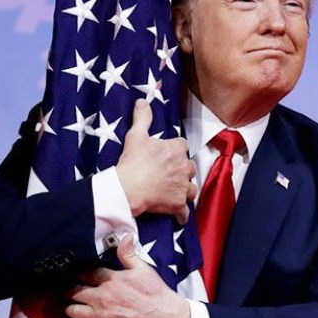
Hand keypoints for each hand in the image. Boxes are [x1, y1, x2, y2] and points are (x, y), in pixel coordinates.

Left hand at [62, 234, 190, 317]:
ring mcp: (100, 316)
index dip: (78, 273)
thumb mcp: (144, 269)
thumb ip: (129, 254)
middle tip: (69, 290)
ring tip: (70, 307)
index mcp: (111, 280)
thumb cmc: (157, 294)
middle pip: (74, 291)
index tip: (75, 273)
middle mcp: (101, 297)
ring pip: (72, 311)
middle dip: (70, 290)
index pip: (86, 273)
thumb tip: (125, 236)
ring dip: (69, 309)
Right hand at [116, 99, 196, 223]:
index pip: (182, 146)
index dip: (175, 150)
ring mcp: (183, 187)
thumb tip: (142, 101)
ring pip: (191, 188)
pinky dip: (181, 215)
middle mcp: (184, 167)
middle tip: (168, 174)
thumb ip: (142, 118)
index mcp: (177, 149)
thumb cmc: (132, 161)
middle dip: (181, 171)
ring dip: (185, 190)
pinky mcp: (178, 204)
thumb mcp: (136, 135)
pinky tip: (178, 216)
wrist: (126, 188)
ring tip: (175, 192)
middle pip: (189, 167)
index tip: (166, 155)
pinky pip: (184, 212)